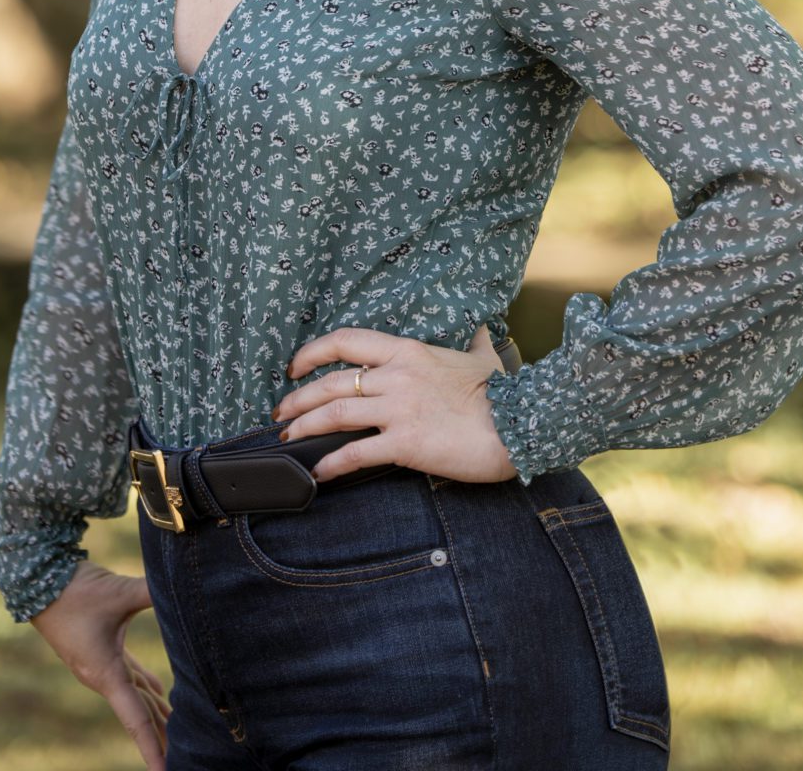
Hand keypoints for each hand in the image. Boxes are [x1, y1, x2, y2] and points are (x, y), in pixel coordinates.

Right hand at [30, 560, 169, 769]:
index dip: (152, 747)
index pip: (136, 719)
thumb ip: (153, 591)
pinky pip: (128, 675)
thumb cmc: (77, 590)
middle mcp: (102, 676)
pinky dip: (145, 685)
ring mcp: (100, 664)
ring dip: (157, 711)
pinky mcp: (101, 648)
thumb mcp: (118, 592)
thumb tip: (185, 582)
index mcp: (105, 673)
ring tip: (180, 728)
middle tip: (188, 754)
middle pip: (140, 713)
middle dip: (162, 734)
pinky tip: (160, 690)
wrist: (38, 579)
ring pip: (135, 695)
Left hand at [272, 323, 518, 486]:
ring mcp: (399, 410)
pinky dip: (331, 463)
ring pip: (335, 413)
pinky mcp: (405, 444)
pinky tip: (318, 473)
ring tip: (288, 439)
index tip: (295, 365)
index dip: (313, 352)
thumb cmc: (504, 393)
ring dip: (305, 426)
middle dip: (298, 398)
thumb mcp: (484, 359)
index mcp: (409, 352)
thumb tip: (482, 328)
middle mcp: (397, 376)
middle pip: (331, 382)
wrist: (521, 423)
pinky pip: (356, 454)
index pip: (347, 341)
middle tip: (280, 412)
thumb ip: (475, 341)